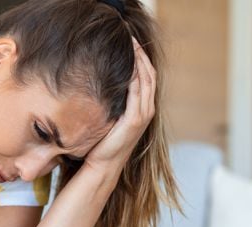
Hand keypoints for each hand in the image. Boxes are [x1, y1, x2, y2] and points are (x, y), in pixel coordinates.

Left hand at [85, 37, 156, 170]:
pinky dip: (133, 78)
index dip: (142, 58)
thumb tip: (103, 83)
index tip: (132, 42)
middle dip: (141, 54)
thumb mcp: (111, 117)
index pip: (147, 76)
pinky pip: (136, 93)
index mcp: (143, 108)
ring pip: (145, 81)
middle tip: (131, 37)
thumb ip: (114, 102)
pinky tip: (127, 66)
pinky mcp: (134, 121)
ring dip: (138, 61)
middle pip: (148, 74)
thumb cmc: (103, 142)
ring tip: (130, 45)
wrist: (103, 164)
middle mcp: (147, 110)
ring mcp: (142, 115)